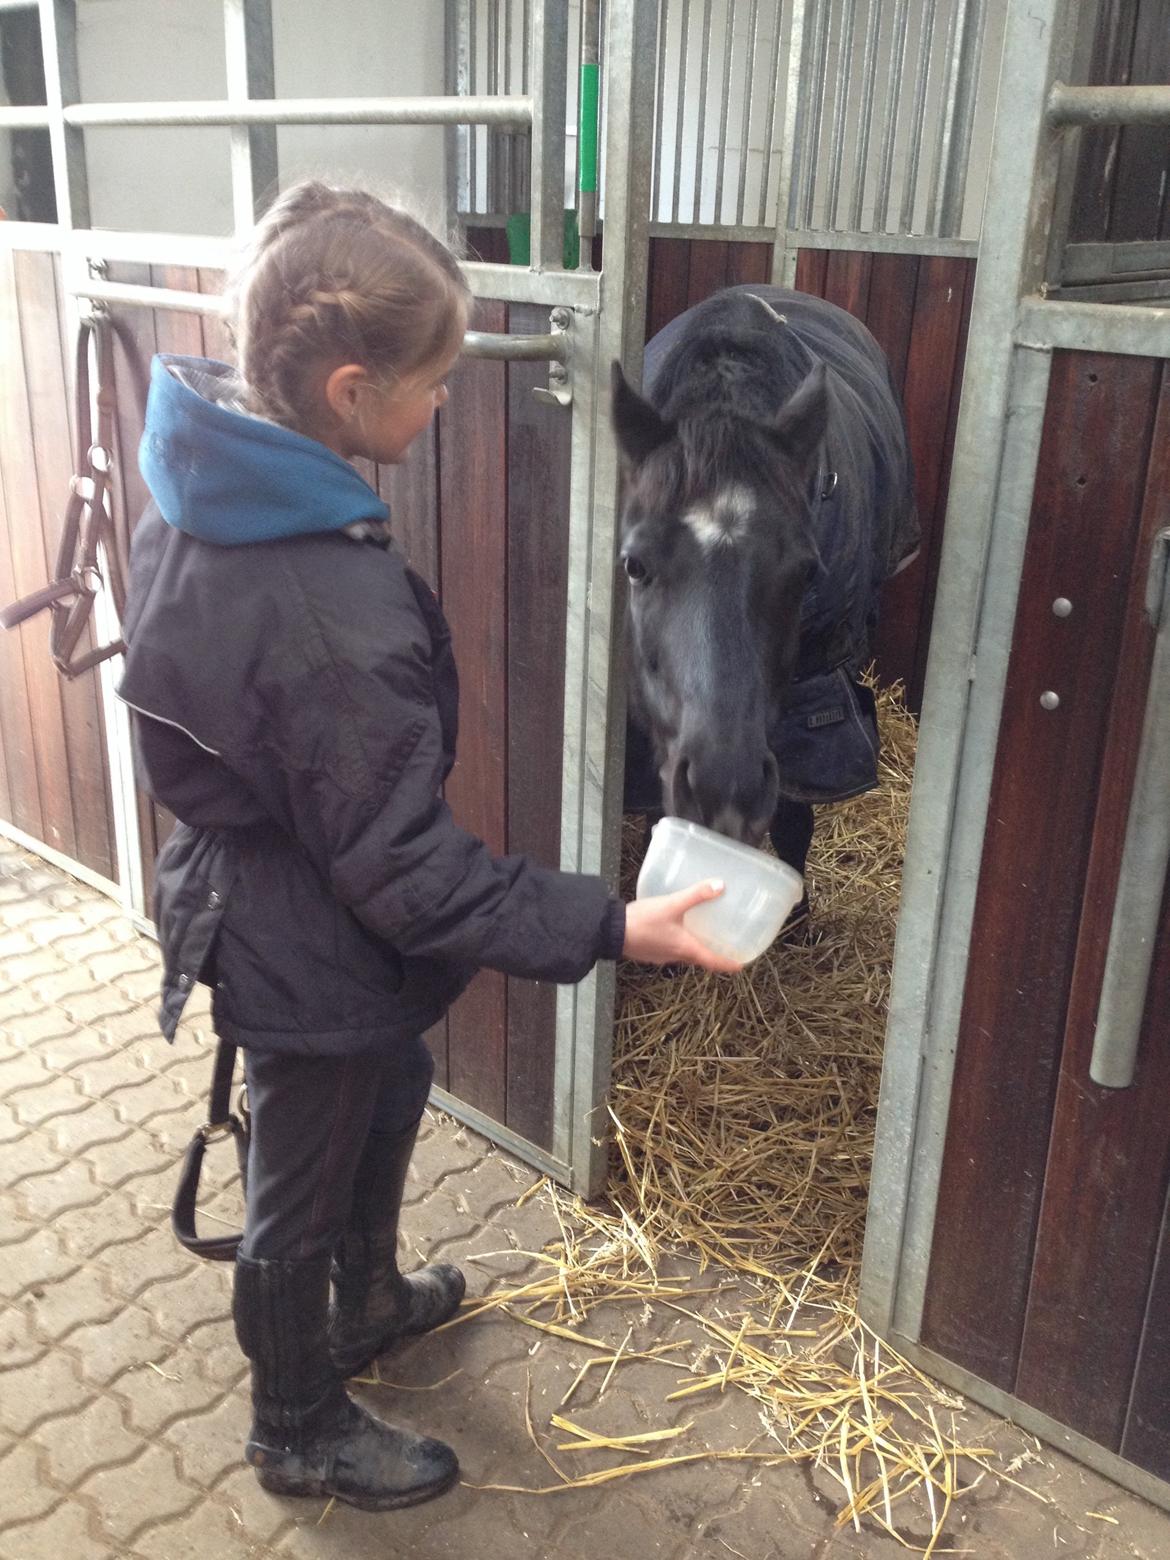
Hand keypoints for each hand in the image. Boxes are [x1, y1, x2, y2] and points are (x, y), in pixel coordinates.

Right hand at [622, 880, 742, 973]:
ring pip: (683, 954)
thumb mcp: (672, 905)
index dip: (727, 964)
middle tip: (722, 946)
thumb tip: (719, 886)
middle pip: (698, 959)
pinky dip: (676, 943)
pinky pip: (668, 949)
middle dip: (711, 954)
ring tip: (699, 933)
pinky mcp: (648, 952)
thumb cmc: (642, 922)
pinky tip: (673, 928)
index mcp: (685, 949)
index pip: (712, 962)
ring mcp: (660, 956)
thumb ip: (696, 895)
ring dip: (693, 947)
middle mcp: (675, 956)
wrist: (610, 931)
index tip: (739, 966)